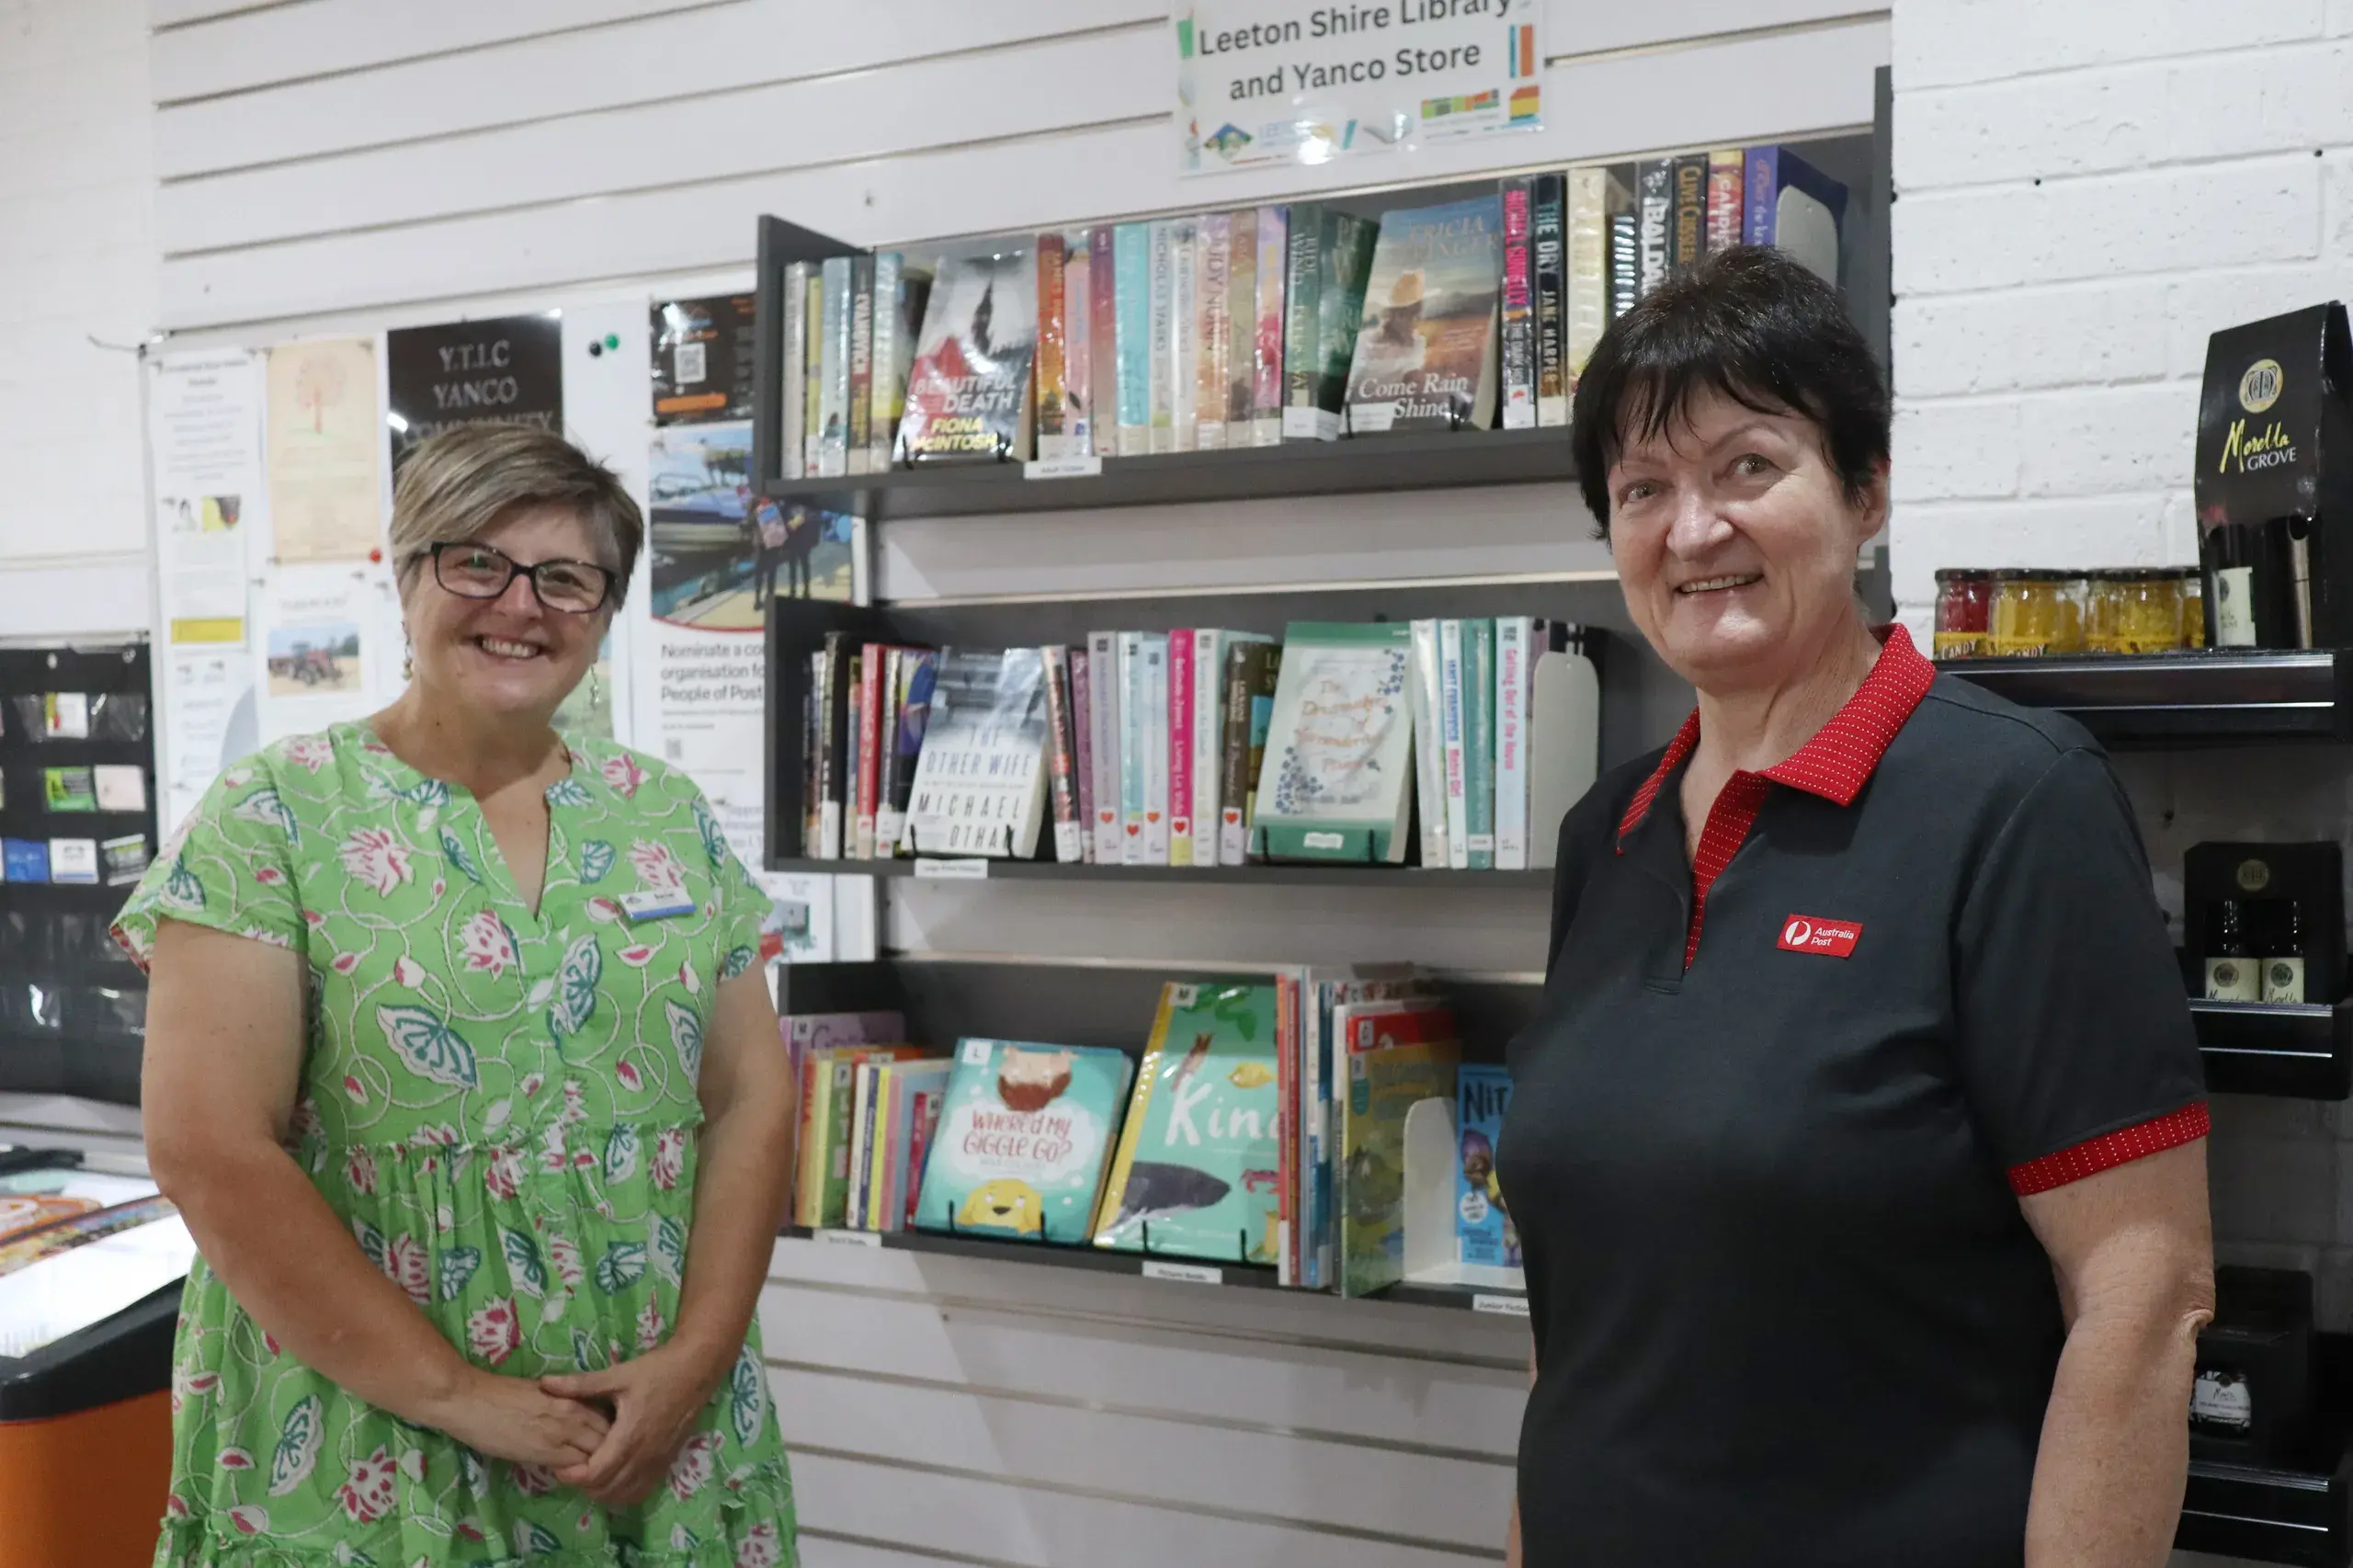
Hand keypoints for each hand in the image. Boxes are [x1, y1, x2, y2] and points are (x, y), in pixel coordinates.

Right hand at [423, 1366, 611, 1470]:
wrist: (472, 1400)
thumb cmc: (500, 1393)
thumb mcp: (542, 1392)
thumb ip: (564, 1404)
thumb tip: (577, 1417)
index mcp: (573, 1396)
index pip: (609, 1418)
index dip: (612, 1433)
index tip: (608, 1444)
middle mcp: (574, 1414)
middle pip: (610, 1437)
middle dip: (610, 1451)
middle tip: (602, 1463)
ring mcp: (562, 1434)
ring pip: (597, 1455)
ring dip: (596, 1465)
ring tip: (589, 1473)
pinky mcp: (545, 1453)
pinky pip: (575, 1468)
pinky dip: (579, 1474)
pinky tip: (572, 1476)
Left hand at [542, 1342, 724, 1507]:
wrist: (697, 1369)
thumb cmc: (657, 1371)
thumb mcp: (618, 1375)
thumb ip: (581, 1384)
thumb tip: (545, 1382)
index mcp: (629, 1436)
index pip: (595, 1474)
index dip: (573, 1476)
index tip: (560, 1465)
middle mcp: (644, 1456)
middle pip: (606, 1490)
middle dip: (583, 1486)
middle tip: (571, 1468)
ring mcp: (657, 1461)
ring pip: (624, 1495)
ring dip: (603, 1491)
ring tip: (591, 1473)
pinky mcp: (667, 1461)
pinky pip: (642, 1491)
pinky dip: (624, 1492)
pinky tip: (615, 1477)